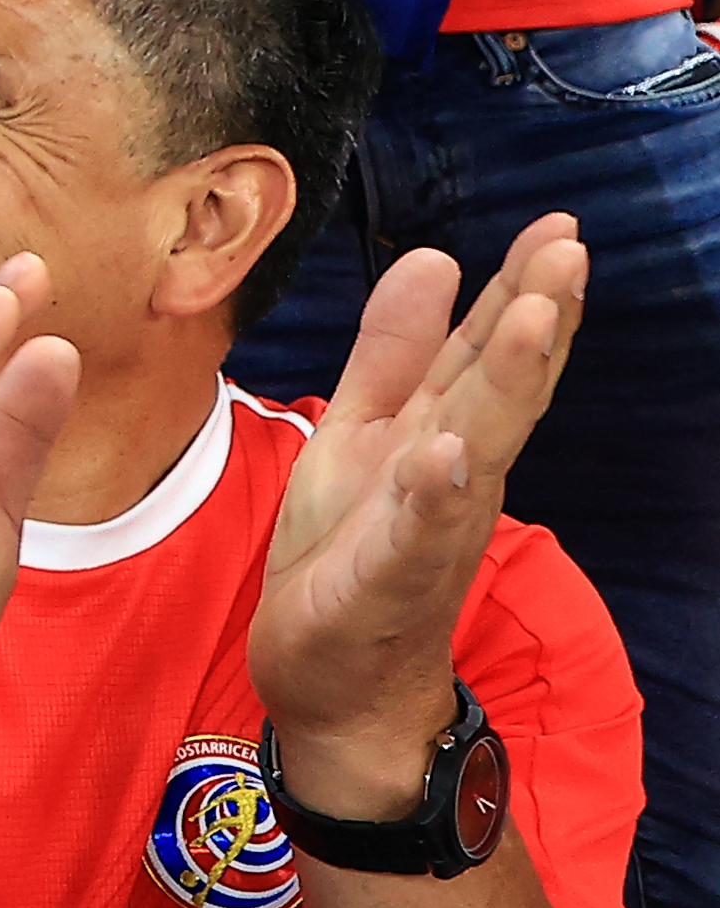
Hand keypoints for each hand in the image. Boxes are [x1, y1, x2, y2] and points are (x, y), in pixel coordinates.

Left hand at [253, 216, 587, 806]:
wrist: (337, 682)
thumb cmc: (349, 552)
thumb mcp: (360, 431)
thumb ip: (396, 352)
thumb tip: (437, 258)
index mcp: (441, 433)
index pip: (489, 352)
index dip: (523, 288)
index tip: (560, 225)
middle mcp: (452, 476)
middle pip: (500, 388)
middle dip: (535, 318)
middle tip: (570, 250)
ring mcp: (427, 530)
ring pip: (475, 448)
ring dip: (505, 384)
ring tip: (533, 317)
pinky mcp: (385, 582)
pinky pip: (414, 533)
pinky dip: (433, 493)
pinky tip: (446, 451)